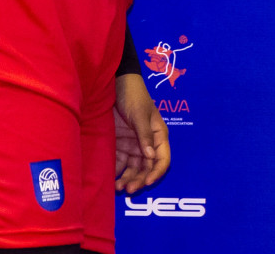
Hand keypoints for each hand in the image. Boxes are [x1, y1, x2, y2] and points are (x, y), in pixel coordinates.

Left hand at [113, 73, 169, 193]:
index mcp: (158, 135)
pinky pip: (120, 163)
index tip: (147, 182)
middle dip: (140, 180)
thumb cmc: (133, 95)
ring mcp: (133, 145)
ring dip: (128, 179)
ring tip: (118, 187)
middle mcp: (147, 144)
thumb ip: (144, 135)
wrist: (114, 84)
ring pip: (134, 169)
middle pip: (147, 168)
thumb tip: (150, 156)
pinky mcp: (120, 146)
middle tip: (128, 189)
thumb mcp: (140, 113)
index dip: (157, 172)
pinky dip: (117, 173)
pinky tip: (111, 180)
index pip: (162, 159)